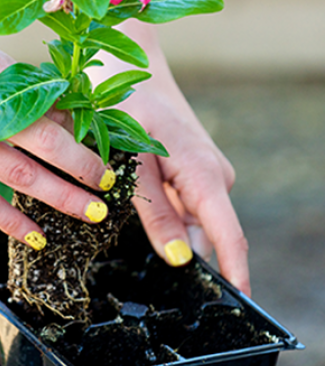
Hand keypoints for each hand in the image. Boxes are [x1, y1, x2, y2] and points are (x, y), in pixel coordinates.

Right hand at [0, 26, 115, 249]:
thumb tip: (46, 117)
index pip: (46, 102)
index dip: (79, 129)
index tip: (100, 149)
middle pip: (45, 139)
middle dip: (84, 166)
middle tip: (109, 187)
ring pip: (19, 173)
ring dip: (59, 196)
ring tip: (87, 212)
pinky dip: (10, 218)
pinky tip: (33, 233)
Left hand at [118, 80, 249, 295]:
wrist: (128, 65)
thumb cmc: (125, 106)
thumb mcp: (131, 163)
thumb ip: (154, 211)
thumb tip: (178, 257)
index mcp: (203, 174)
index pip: (228, 235)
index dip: (234, 271)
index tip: (240, 301)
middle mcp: (213, 176)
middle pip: (205, 233)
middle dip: (186, 256)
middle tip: (152, 272)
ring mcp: (204, 173)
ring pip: (190, 219)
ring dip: (169, 230)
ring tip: (134, 217)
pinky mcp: (192, 170)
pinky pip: (183, 204)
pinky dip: (165, 213)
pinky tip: (138, 204)